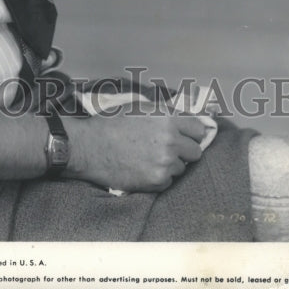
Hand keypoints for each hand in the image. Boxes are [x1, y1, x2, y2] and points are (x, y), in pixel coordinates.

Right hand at [67, 112, 206, 192]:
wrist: (90, 147)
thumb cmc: (111, 123)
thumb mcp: (140, 107)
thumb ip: (166, 111)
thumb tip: (186, 115)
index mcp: (167, 118)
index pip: (198, 129)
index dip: (191, 132)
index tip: (185, 135)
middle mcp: (170, 141)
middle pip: (196, 152)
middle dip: (184, 150)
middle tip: (167, 148)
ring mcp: (165, 163)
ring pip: (182, 168)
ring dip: (170, 165)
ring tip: (149, 157)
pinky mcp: (157, 181)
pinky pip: (169, 181)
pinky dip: (159, 177)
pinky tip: (143, 168)